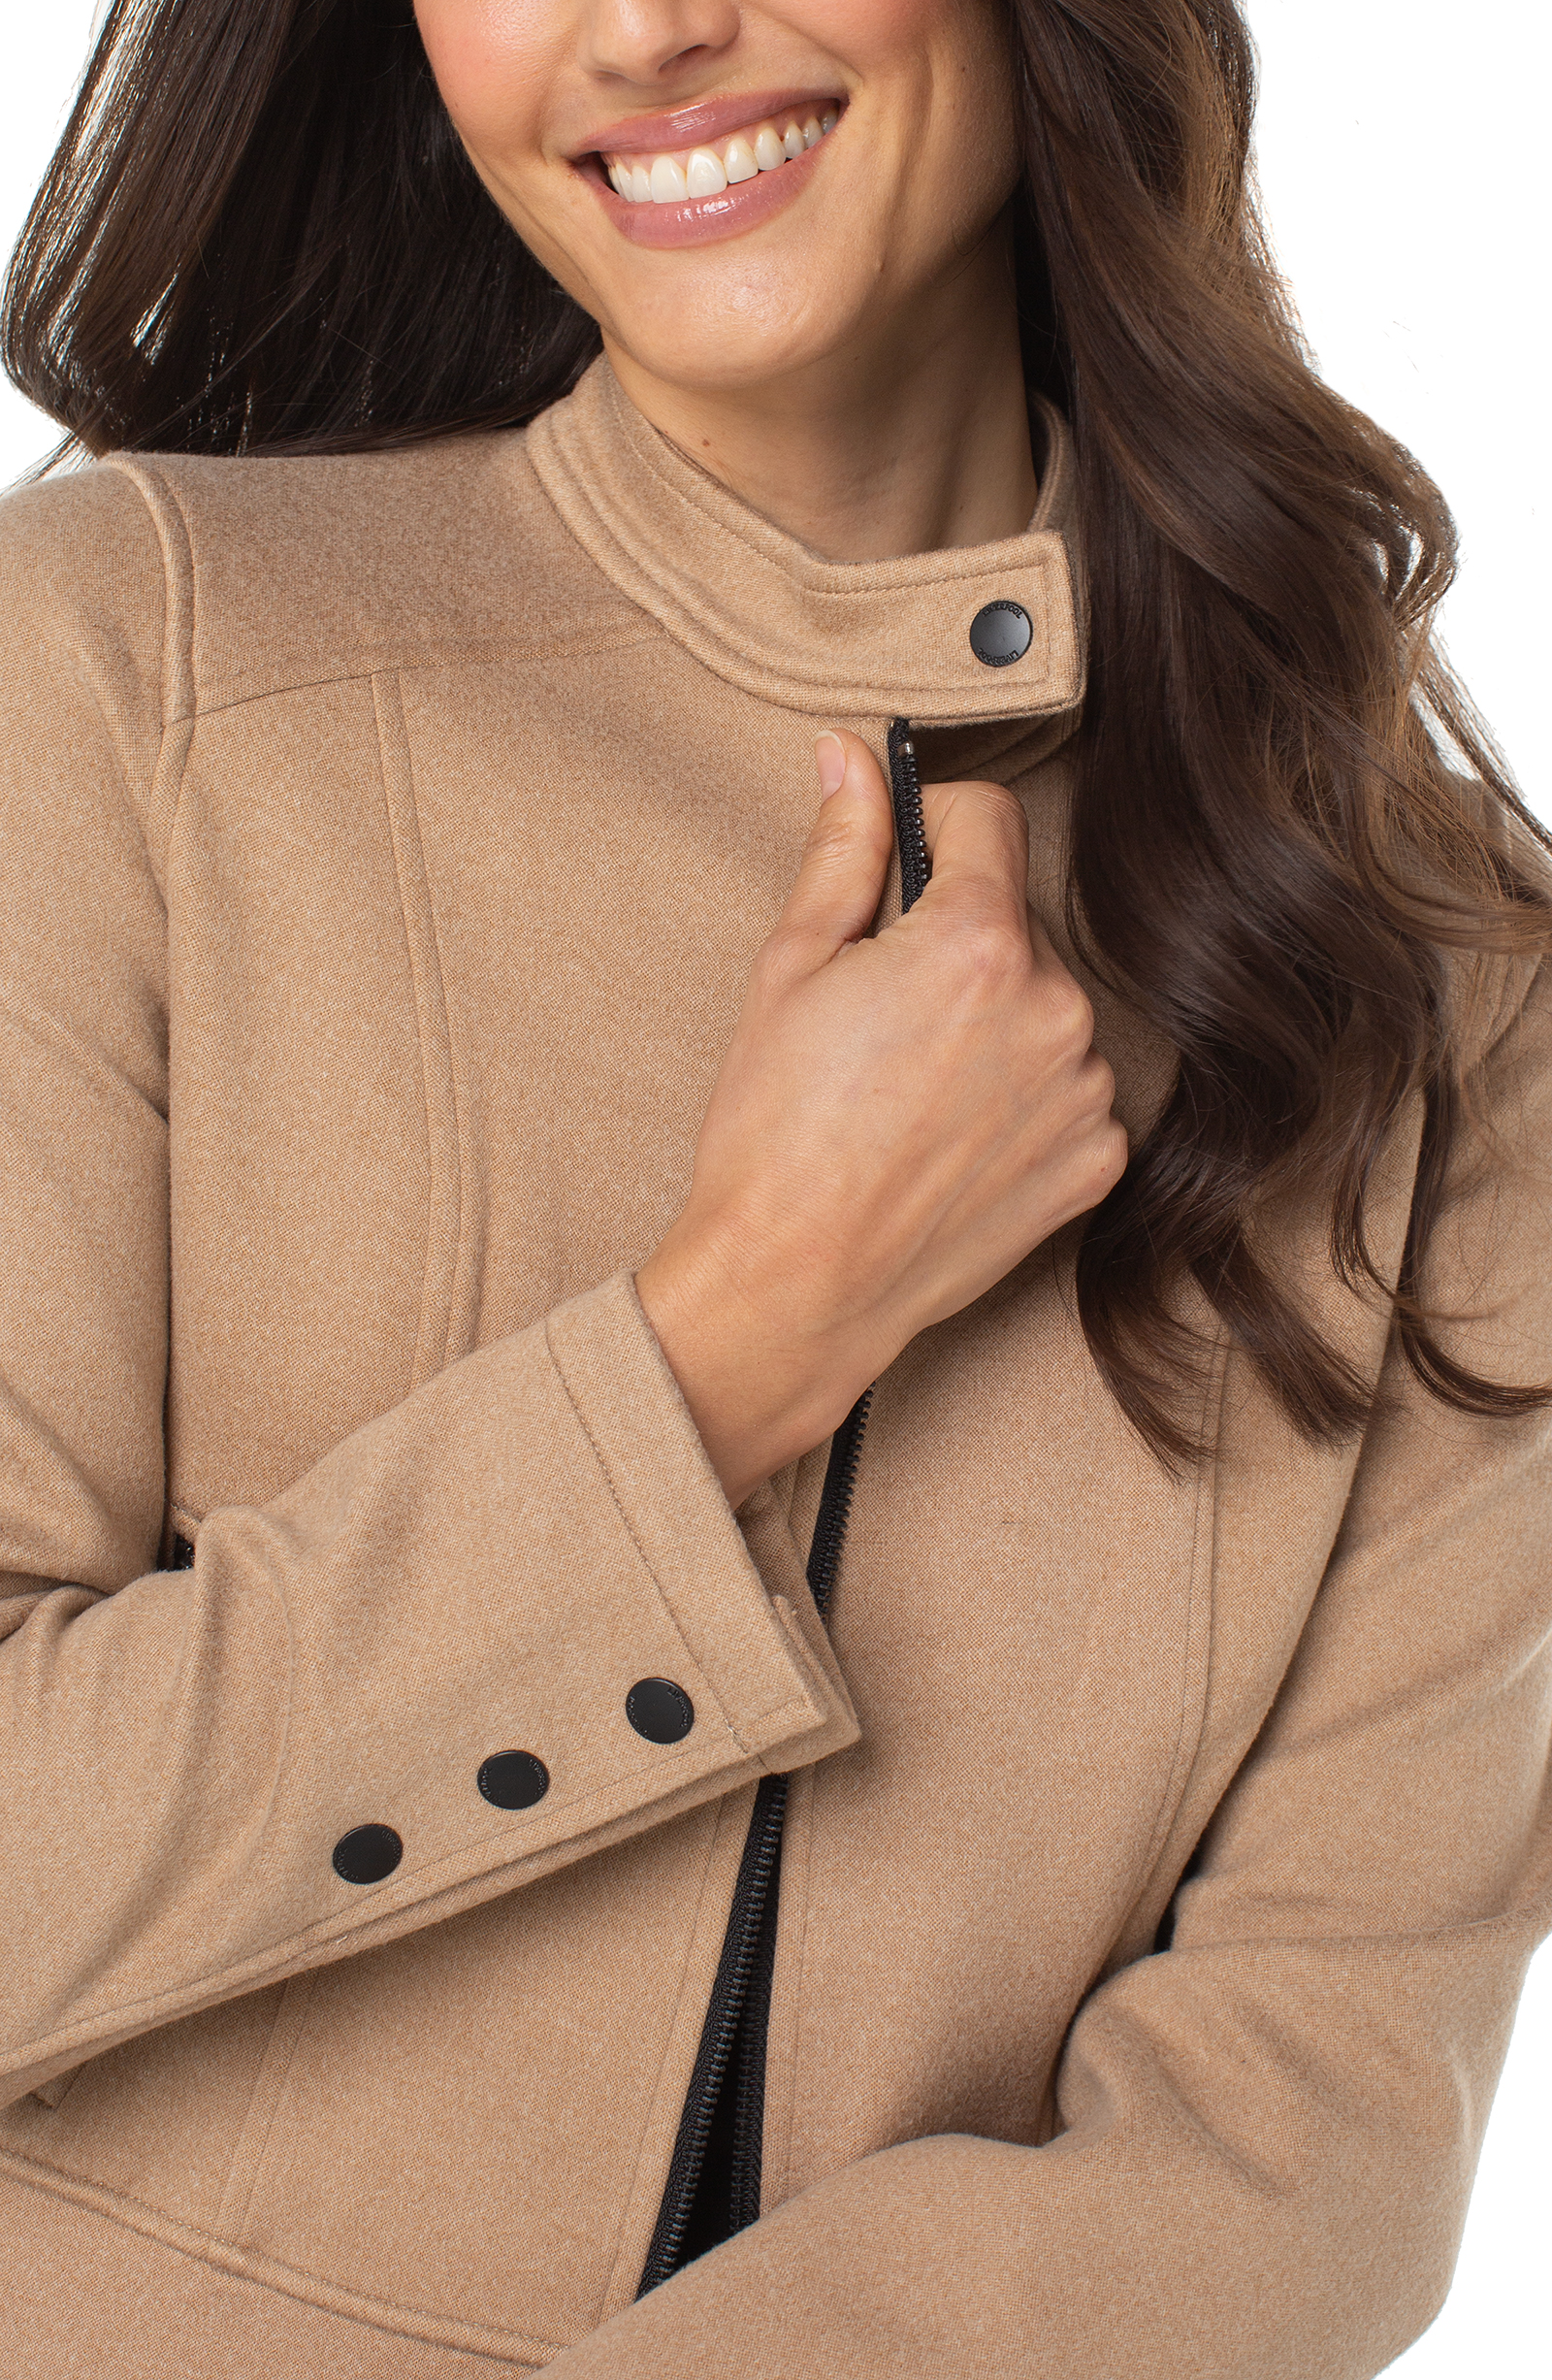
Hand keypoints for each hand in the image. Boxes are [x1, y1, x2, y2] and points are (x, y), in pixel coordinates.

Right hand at [635, 729, 1126, 1504]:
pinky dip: (1024, 1104)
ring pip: (1047, 1012)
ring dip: (997, 1028)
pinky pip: (1072, 1094)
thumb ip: (841, 852)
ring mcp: (1087, 1091)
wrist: (796, 1283)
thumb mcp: (790, 969)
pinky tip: (953, 1138)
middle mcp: (1055, 1008)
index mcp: (976, 943)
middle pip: (1017, 926)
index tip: (906, 855)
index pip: (990, 819)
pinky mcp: (1098, 1161)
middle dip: (959, 948)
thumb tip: (849, 758)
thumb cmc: (774, 1132)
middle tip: (881, 1018)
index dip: (936, 824)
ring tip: (914, 1090)